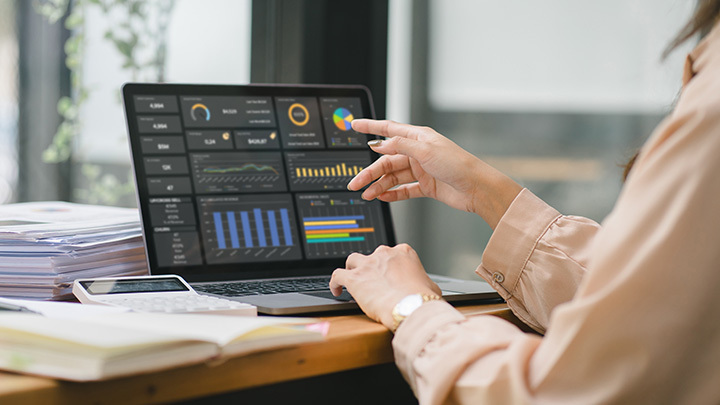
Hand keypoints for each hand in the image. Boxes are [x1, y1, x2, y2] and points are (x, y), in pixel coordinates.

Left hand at [329, 244, 440, 329]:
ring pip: (353, 260)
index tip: (389, 276)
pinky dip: (335, 282)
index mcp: (403, 253)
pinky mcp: (354, 278)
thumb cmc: (422, 299)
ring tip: (352, 280)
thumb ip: (425, 283)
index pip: (392, 254)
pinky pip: (337, 275)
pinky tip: (337, 290)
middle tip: (374, 281)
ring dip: (352, 269)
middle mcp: (384, 254)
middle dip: (372, 267)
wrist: (410, 307)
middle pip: (373, 256)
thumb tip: (427, 289)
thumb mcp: (431, 287)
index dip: (389, 266)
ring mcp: (368, 264)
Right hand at [348, 119, 521, 228]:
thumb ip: (399, 146)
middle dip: (370, 172)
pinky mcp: (426, 186)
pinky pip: (404, 189)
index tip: (354, 125)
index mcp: (418, 138)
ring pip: (393, 177)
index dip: (370, 127)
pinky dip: (392, 194)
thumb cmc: (458, 165)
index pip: (388, 130)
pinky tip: (382, 197)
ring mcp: (421, 170)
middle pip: (387, 160)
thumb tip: (378, 144)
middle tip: (355, 183)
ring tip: (368, 195)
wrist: (477, 188)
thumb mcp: (425, 151)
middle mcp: (418, 152)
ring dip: (379, 185)